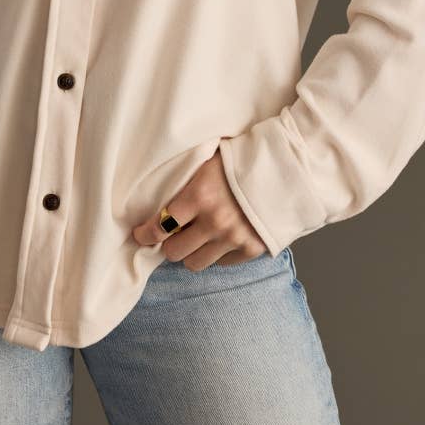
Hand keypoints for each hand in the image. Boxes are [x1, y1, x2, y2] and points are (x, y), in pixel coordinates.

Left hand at [130, 144, 268, 269]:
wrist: (284, 168)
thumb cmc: (240, 160)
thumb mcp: (207, 163)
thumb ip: (185, 184)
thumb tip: (159, 201)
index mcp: (199, 196)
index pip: (160, 226)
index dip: (145, 234)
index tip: (141, 235)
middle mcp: (214, 221)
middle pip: (174, 252)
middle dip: (169, 244)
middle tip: (173, 235)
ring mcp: (233, 238)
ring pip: (195, 263)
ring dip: (191, 253)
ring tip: (196, 239)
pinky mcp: (251, 249)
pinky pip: (221, 263)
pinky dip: (217, 254)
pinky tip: (220, 238)